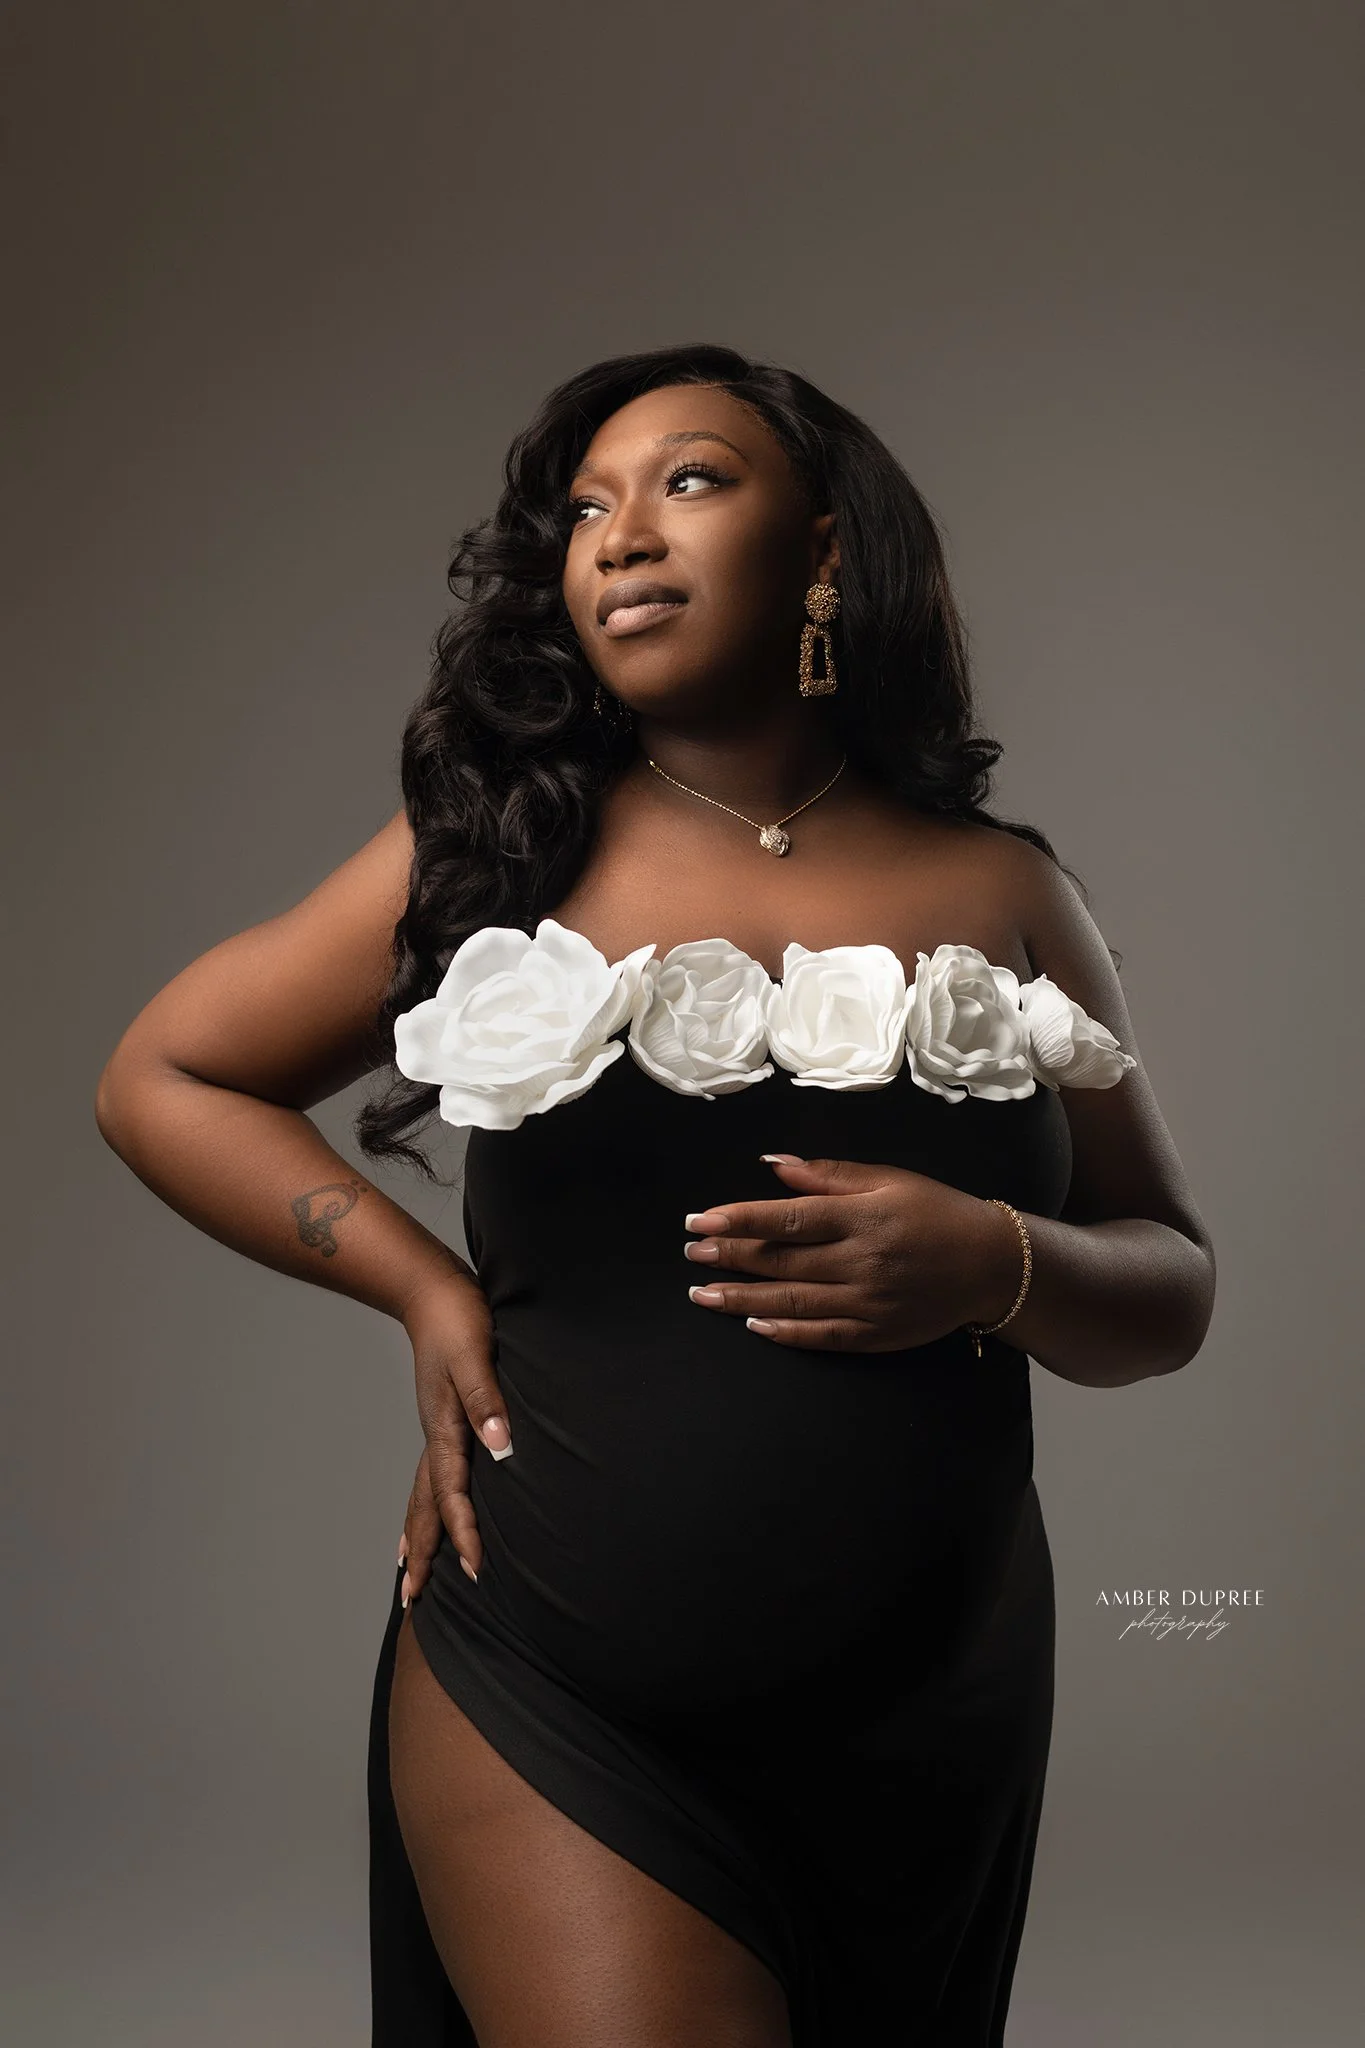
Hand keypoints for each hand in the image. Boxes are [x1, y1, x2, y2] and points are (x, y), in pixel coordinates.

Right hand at [397, 1271, 509, 1605]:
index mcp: (445, 1427)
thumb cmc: (459, 1317)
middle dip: (424, 1551)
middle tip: (412, 1599)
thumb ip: (487, 1400)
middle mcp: (436, 1435)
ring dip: (418, 1533)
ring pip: (422, 1493)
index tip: (473, 1570)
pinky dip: (425, 1502)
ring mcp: (435, 1428)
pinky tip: (427, 1509)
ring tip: (409, 1570)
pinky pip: (431, 1474)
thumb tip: (500, 1446)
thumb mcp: (476, 1355)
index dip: (464, 1533)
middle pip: (424, 1505)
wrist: (432, 1289)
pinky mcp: (443, 1418)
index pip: (452, 1493)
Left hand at [682, 1153, 1023, 1351]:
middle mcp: (862, 1261)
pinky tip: (753, 1324)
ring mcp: (869, 1302)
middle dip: (730, 1258)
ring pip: (792, 1302)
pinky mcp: (877, 1334)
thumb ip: (829, 1175)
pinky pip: (822, 1336)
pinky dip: (785, 1332)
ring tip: (702, 1293)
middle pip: (782, 1261)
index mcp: (862, 1217)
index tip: (698, 1222)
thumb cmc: (937, 1212)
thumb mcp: (890, 1179)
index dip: (738, 1220)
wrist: (994, 1265)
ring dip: (742, 1298)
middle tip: (691, 1255)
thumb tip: (774, 1165)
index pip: (787, 1219)